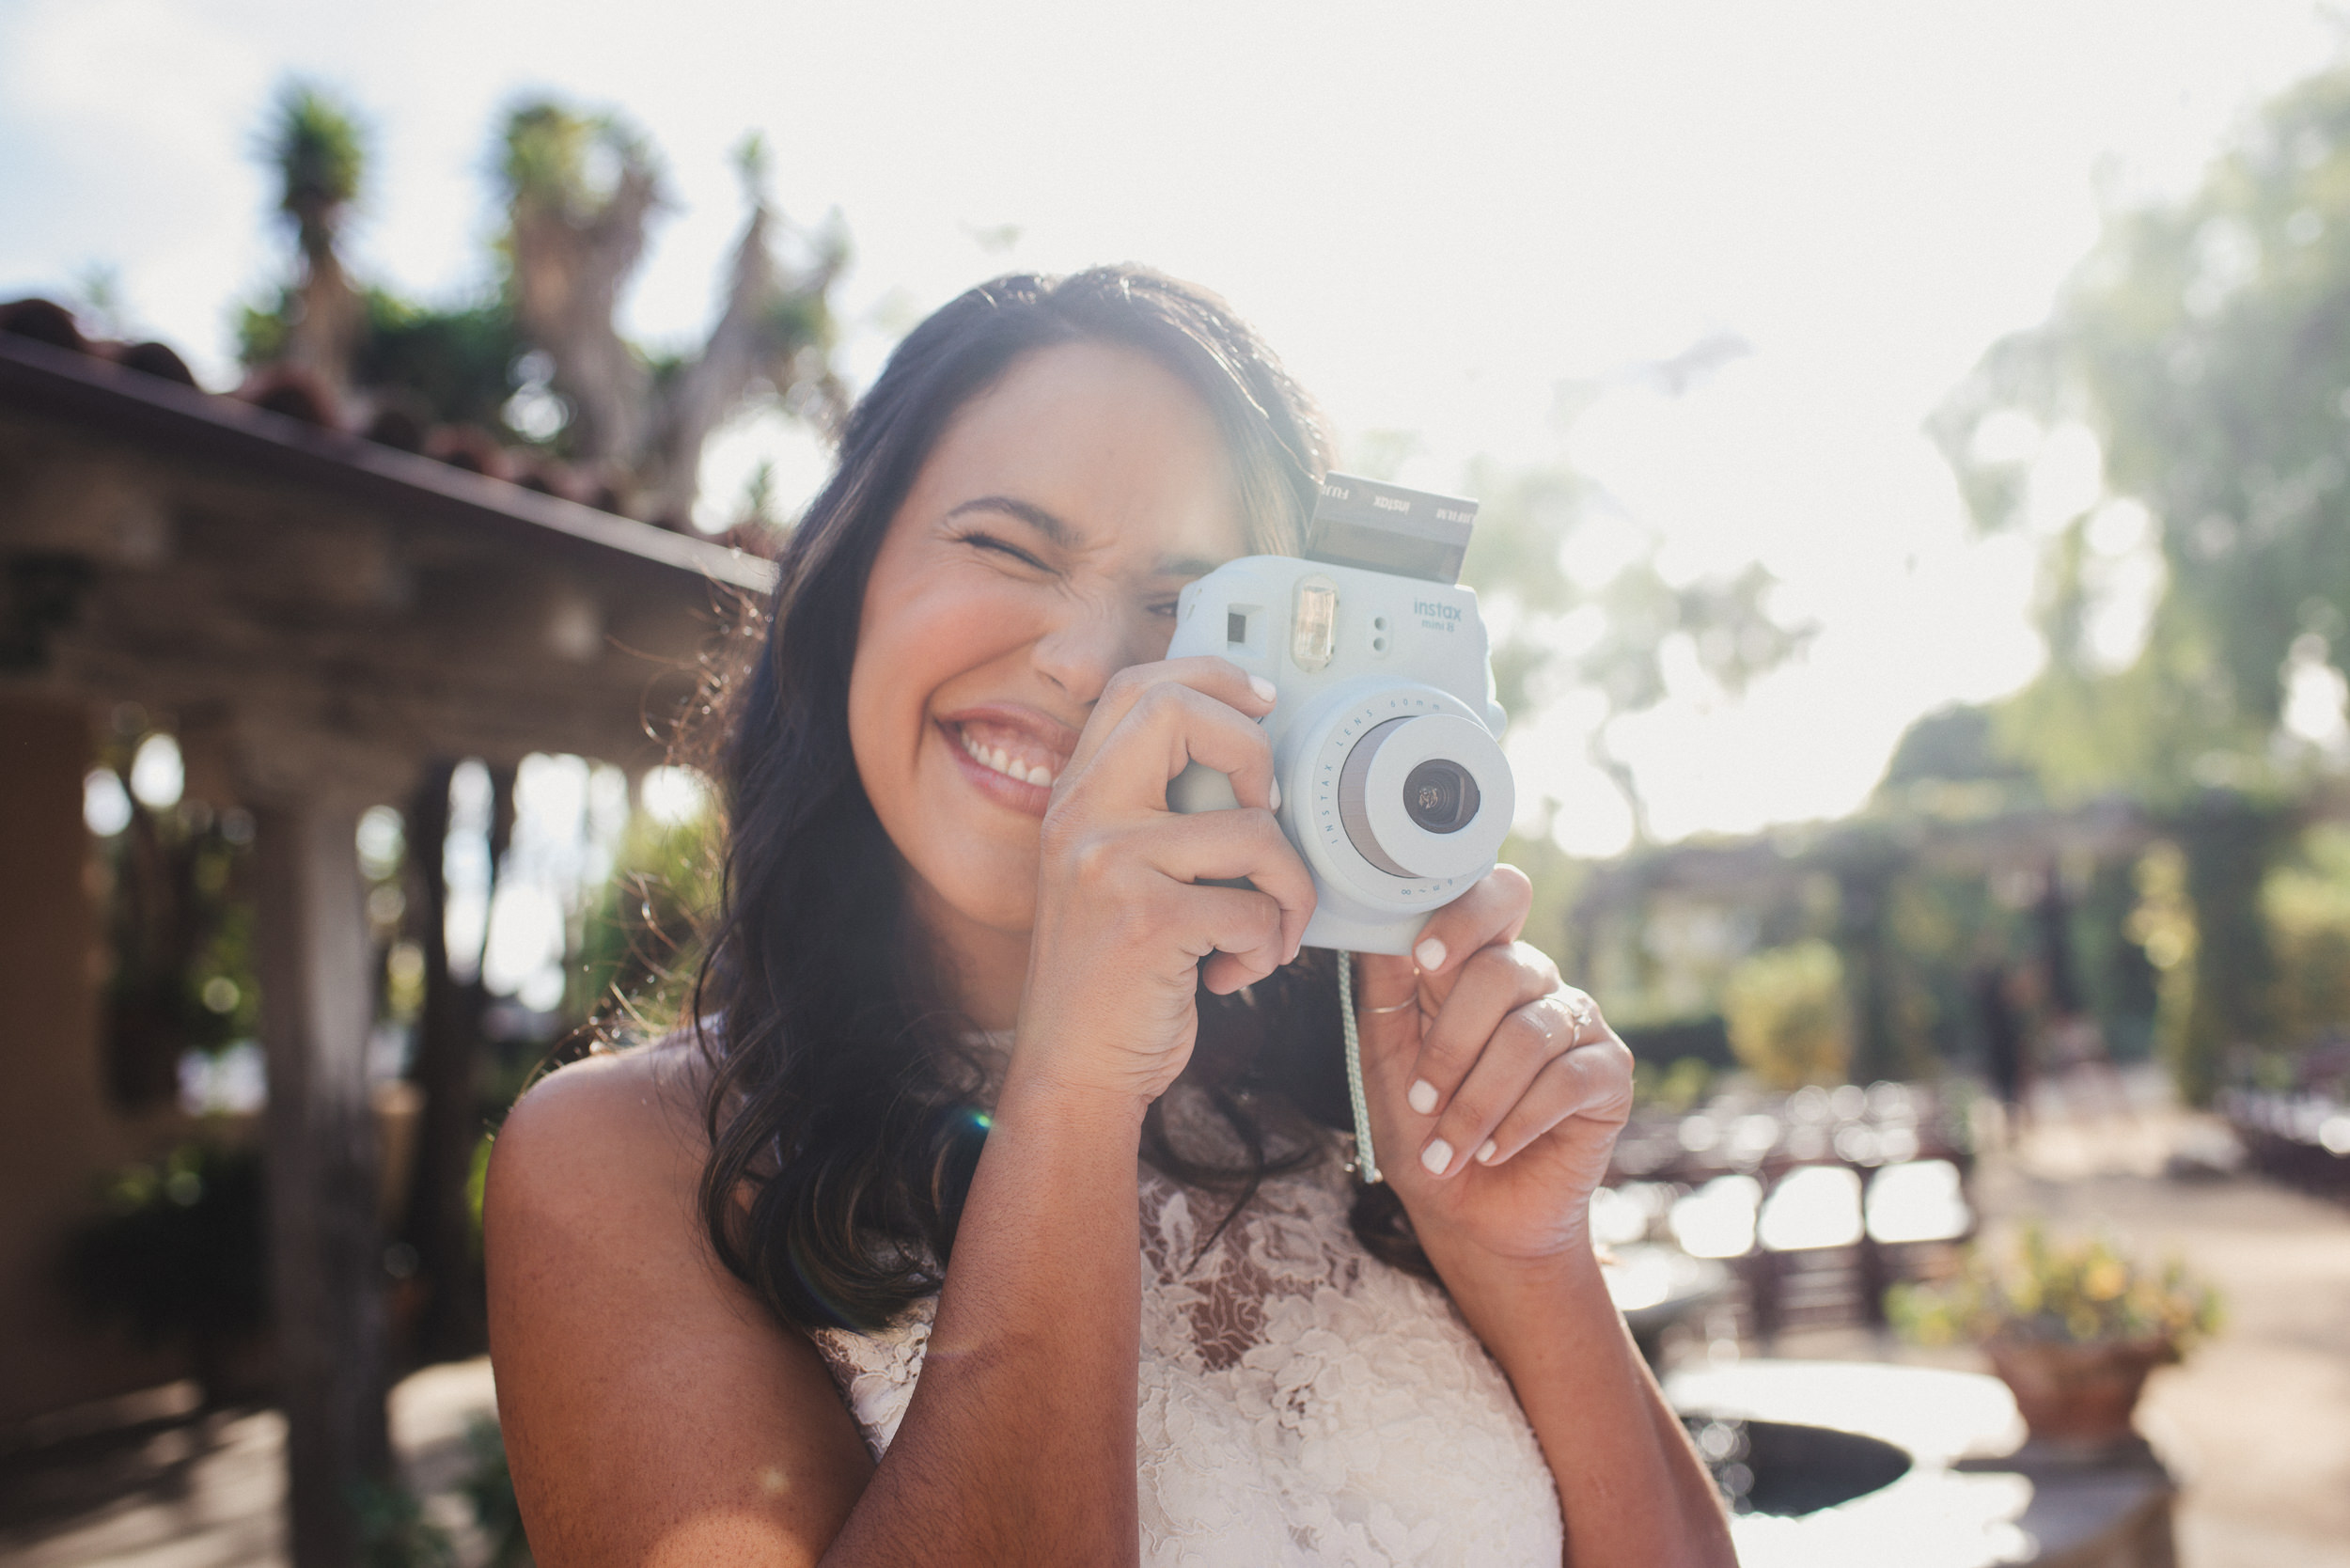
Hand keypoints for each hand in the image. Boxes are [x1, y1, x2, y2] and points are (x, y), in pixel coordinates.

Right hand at [1015, 658, 1316, 1104]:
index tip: (1260, 701)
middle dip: (1254, 752)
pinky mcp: (1147, 921)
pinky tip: (1233, 975)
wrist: (1072, 1070)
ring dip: (1289, 891)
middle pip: (1179, 711)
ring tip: (1266, 933)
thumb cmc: (1112, 977)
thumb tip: (1249, 759)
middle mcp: (1082, 817)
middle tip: (1267, 809)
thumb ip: (1152, 813)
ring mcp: (1109, 865)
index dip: (1210, 676)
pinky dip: (1268, 948)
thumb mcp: (1112, 874)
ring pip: (1255, 829)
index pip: (1137, 687)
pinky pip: (1256, 908)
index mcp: (1076, 797)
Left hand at [1350, 868, 1633, 1264]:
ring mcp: (1576, 1025)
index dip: (1464, 916)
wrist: (1469, 1216)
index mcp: (1479, 964)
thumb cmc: (1423, 1131)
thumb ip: (1386, 990)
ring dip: (1475, 1102)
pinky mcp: (1609, 1074)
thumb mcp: (1386, 1059)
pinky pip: (1566, 1081)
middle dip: (1450, 1046)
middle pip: (1502, 970)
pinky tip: (1493, 1150)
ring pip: (1527, 1035)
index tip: (1424, 957)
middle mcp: (1534, 984)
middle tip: (1423, 1100)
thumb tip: (1382, 925)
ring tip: (1449, 1147)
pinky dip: (1517, 1122)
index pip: (1496, 897)